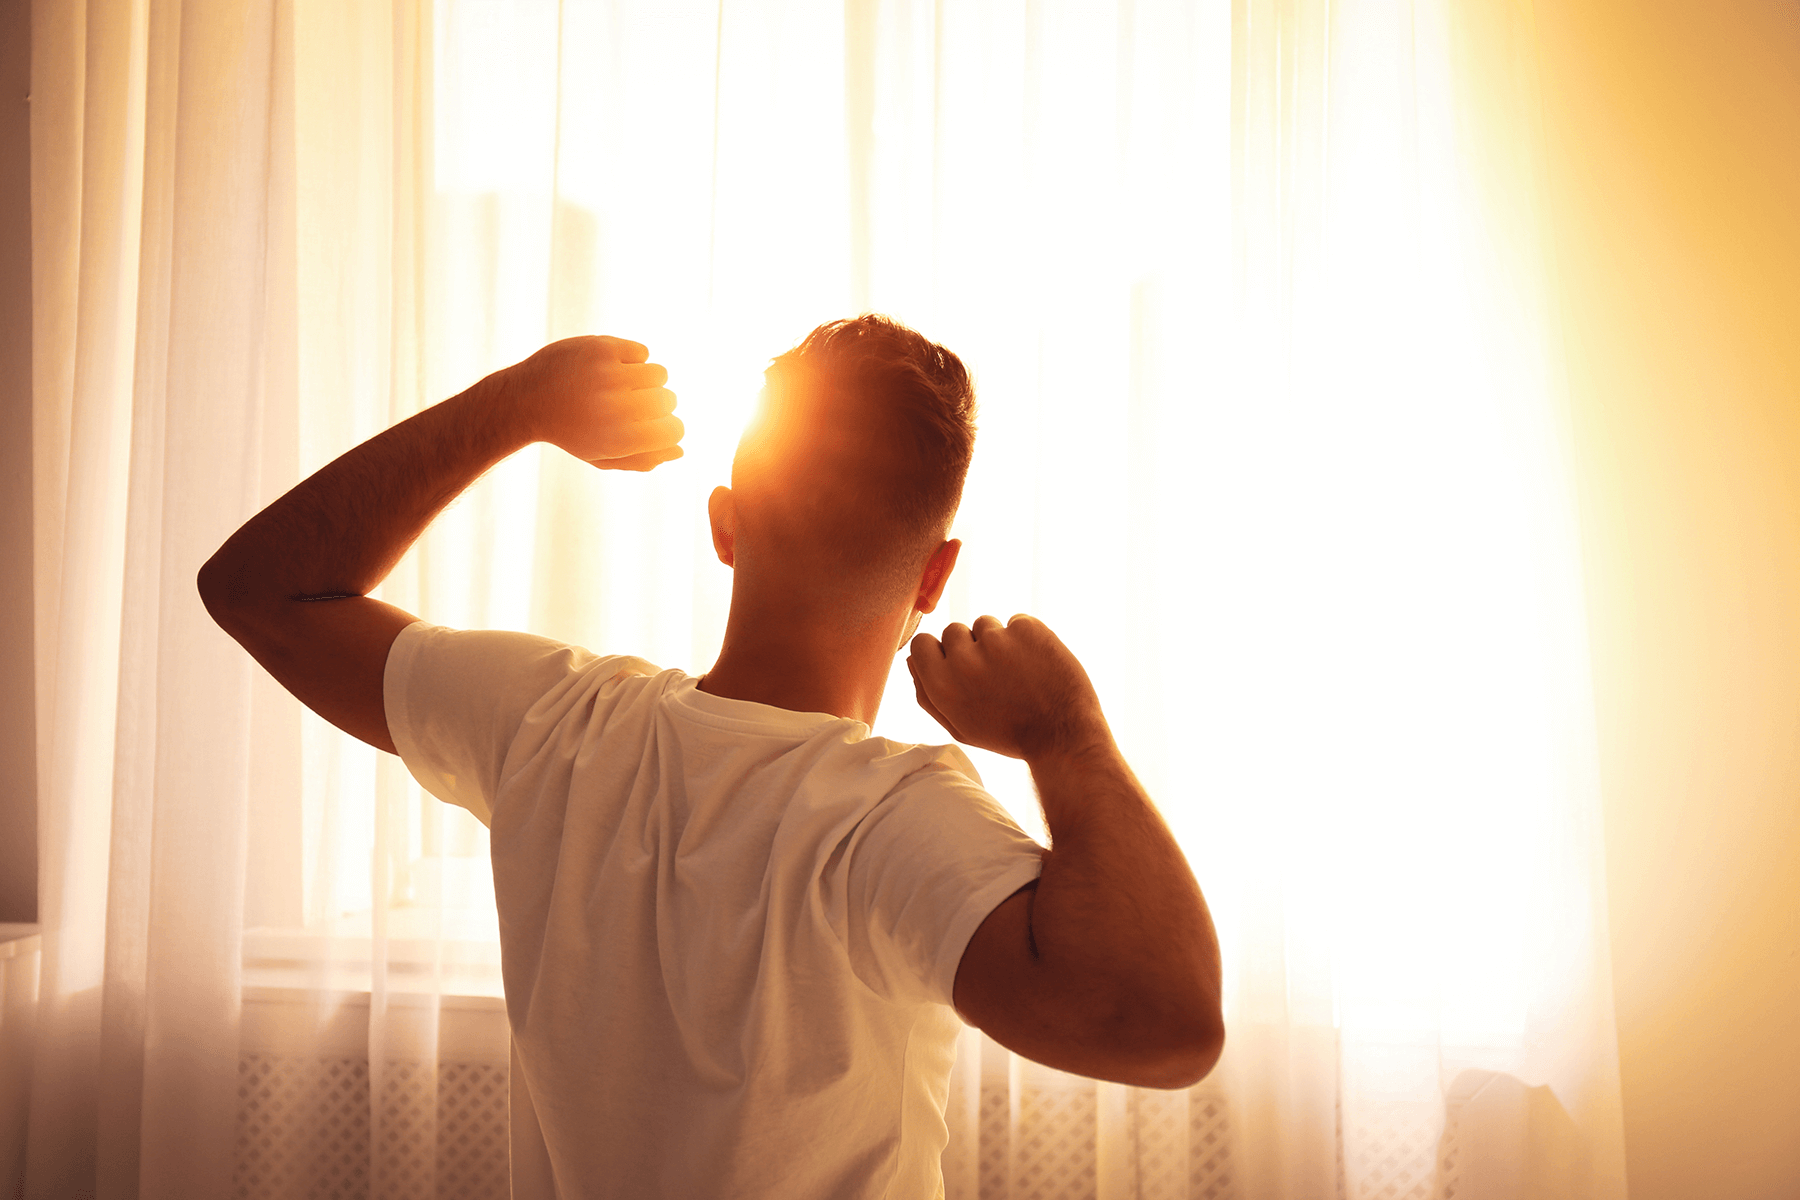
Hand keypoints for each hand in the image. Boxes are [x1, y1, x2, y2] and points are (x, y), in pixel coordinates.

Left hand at [497, 335, 683, 470]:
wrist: (525, 400)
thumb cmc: (570, 432)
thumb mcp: (603, 457)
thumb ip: (643, 460)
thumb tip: (679, 450)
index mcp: (621, 440)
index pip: (675, 430)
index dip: (667, 428)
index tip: (649, 425)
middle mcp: (618, 408)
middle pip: (670, 400)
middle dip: (657, 403)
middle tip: (632, 404)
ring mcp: (609, 375)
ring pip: (659, 373)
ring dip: (646, 380)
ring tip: (622, 385)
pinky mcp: (601, 348)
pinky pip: (642, 352)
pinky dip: (632, 359)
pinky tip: (611, 368)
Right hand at [907, 614, 1110, 760]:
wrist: (1063, 737)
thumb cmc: (1009, 734)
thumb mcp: (959, 727)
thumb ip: (928, 694)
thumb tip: (912, 662)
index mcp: (941, 685)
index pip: (921, 643)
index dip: (940, 653)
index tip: (959, 666)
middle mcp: (963, 659)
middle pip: (953, 631)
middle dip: (970, 647)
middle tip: (995, 676)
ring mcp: (996, 640)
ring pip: (985, 624)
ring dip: (998, 641)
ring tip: (1018, 672)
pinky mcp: (1027, 629)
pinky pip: (1017, 622)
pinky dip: (1027, 638)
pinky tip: (1038, 664)